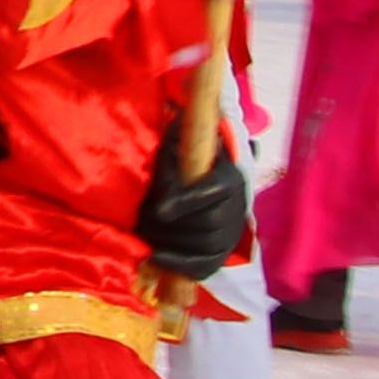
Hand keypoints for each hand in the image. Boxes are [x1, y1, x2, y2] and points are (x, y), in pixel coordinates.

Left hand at [135, 131, 251, 283]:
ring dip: (169, 241)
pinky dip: (178, 264)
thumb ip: (178, 139)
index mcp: (229, 177)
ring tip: (144, 233)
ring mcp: (231, 234)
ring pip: (201, 244)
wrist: (214, 196)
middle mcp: (237, 207)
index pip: (212, 191)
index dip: (187, 201)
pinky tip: (154, 257)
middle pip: (205, 222)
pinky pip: (202, 265)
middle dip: (171, 225)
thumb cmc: (190, 168)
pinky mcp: (221, 255)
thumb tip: (172, 113)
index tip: (161, 209)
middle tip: (142, 220)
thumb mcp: (186, 150)